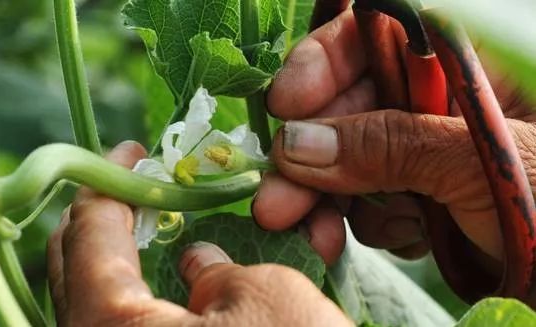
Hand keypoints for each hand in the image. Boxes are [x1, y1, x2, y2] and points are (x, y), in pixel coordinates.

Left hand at [47, 141, 351, 325]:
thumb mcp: (267, 299)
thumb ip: (219, 272)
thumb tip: (196, 267)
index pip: (88, 232)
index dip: (108, 182)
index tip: (131, 151)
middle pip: (73, 270)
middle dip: (102, 220)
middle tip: (135, 188)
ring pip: (95, 306)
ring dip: (119, 261)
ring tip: (151, 230)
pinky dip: (135, 301)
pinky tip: (167, 286)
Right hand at [252, 9, 535, 265]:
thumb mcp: (488, 166)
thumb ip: (392, 146)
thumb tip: (296, 142)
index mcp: (479, 61)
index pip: (386, 33)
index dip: (327, 61)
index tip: (284, 105)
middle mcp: (452, 99)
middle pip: (357, 104)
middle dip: (311, 154)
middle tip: (274, 200)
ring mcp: (440, 147)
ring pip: (358, 158)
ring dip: (331, 199)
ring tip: (315, 236)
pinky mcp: (434, 192)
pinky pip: (380, 197)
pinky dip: (371, 221)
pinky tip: (392, 237)